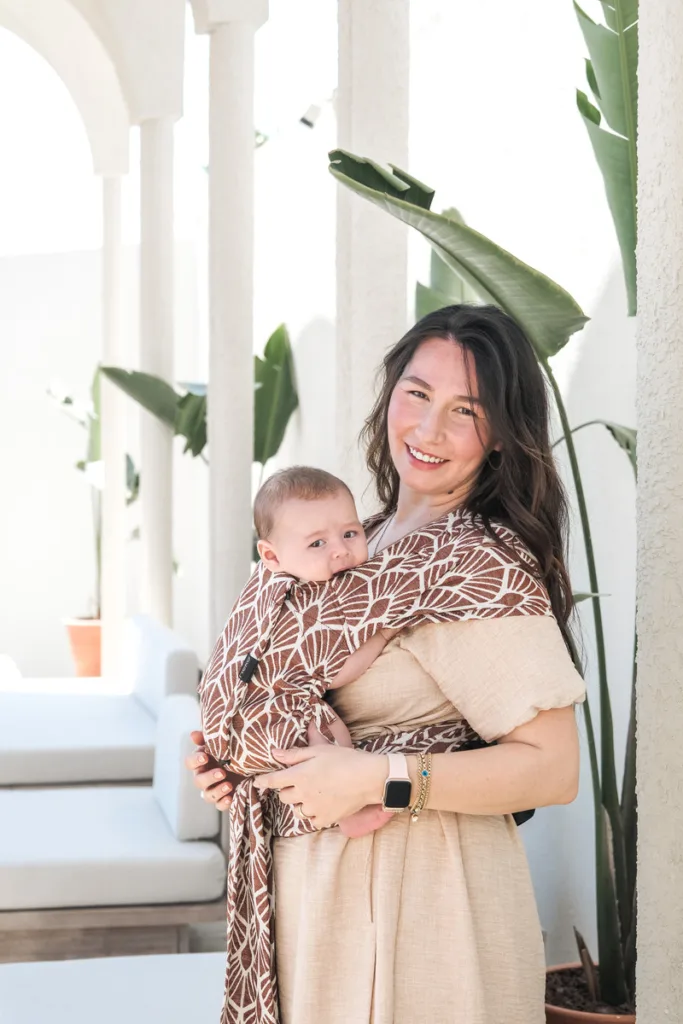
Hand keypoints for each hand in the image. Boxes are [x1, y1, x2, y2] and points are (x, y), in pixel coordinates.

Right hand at [185, 730, 239, 810]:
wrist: (251, 763)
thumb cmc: (232, 749)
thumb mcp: (223, 742)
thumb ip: (207, 738)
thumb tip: (192, 734)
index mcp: (201, 762)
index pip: (190, 762)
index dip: (195, 761)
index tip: (205, 757)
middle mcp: (204, 777)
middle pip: (198, 781)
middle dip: (209, 778)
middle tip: (222, 773)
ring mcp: (213, 789)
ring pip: (207, 796)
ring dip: (217, 791)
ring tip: (229, 785)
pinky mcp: (223, 799)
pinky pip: (219, 806)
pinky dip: (223, 803)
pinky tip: (230, 798)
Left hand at [255, 744, 386, 829]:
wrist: (368, 778)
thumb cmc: (345, 759)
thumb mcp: (319, 750)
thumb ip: (294, 754)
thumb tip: (274, 753)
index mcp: (299, 775)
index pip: (273, 781)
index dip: (263, 781)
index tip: (257, 782)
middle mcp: (303, 794)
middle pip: (284, 797)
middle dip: (288, 789)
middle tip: (301, 782)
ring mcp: (313, 808)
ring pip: (297, 809)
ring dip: (300, 802)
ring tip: (314, 793)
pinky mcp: (325, 819)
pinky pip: (311, 820)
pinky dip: (313, 813)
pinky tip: (323, 804)